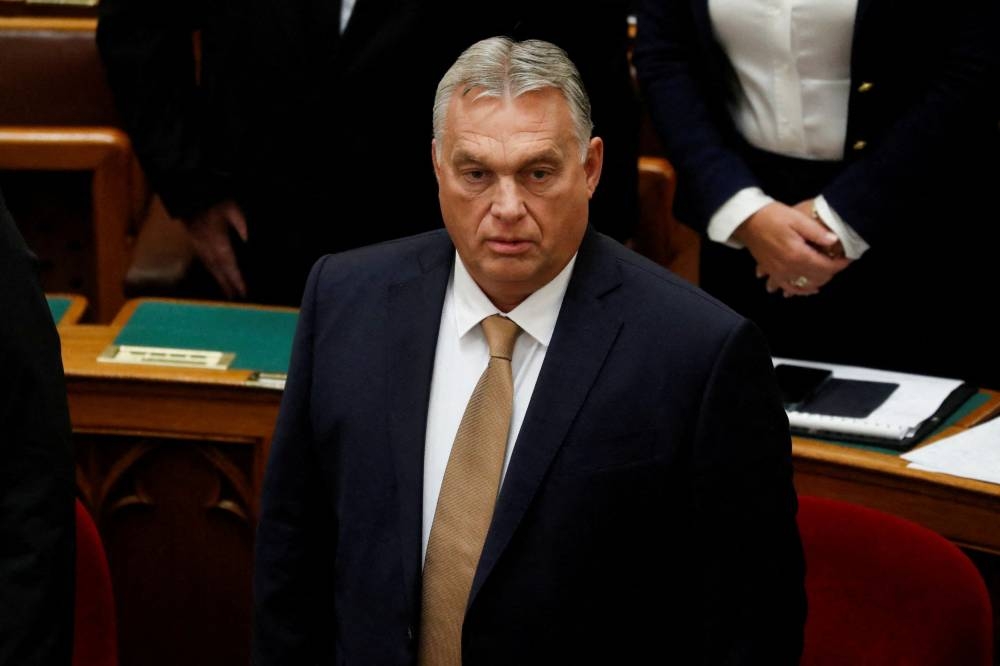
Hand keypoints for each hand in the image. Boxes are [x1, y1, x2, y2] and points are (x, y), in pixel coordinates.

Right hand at [186, 200, 248, 298]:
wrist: (188, 193)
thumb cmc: (212, 200)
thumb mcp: (232, 208)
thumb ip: (241, 224)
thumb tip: (248, 240)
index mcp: (217, 238)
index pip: (228, 263)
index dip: (235, 279)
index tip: (242, 291)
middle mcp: (206, 245)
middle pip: (218, 270)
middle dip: (227, 285)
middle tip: (235, 299)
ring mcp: (198, 243)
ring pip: (209, 266)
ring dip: (218, 280)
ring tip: (227, 292)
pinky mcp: (193, 240)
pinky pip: (203, 260)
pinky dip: (210, 270)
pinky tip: (215, 274)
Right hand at [732, 202, 849, 296]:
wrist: (747, 221)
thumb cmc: (772, 216)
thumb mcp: (796, 218)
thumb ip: (816, 231)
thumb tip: (834, 241)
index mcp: (797, 254)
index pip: (825, 267)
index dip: (840, 264)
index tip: (848, 259)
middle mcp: (789, 268)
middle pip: (817, 278)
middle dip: (830, 273)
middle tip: (838, 263)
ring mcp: (779, 273)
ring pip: (803, 286)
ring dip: (817, 282)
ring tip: (825, 275)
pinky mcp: (772, 273)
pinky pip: (787, 287)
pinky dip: (798, 290)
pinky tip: (806, 288)